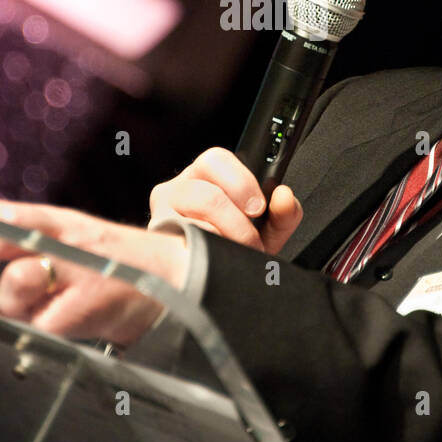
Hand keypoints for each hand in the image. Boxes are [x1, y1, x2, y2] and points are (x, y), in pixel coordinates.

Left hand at [0, 200, 189, 347]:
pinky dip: (47, 330)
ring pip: (17, 285)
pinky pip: (45, 323)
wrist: (175, 276)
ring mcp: (78, 264)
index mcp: (49, 220)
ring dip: (18, 307)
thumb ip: (22, 254)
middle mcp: (61, 233)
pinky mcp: (93, 299)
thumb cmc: (111, 266)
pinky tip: (71, 323)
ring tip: (45, 309)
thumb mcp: (66, 246)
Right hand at [149, 147, 302, 252]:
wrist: (212, 281)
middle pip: (204, 193)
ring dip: (222, 241)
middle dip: (234, 219)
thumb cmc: (234, 246)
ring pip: (192, 223)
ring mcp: (162, 216)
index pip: (216, 159)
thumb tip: (284, 197)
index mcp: (203, 176)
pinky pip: (181, 246)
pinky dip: (205, 255)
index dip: (240, 182)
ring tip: (235, 253)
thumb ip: (283, 213)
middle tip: (250, 238)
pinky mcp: (157, 243)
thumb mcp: (265, 230)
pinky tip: (214, 261)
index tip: (259, 208)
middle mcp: (178, 190)